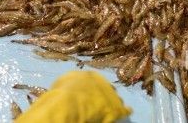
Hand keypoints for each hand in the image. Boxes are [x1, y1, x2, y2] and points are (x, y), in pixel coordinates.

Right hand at [15, 71, 131, 122]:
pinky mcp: (116, 107)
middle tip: (100, 103)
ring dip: (113, 103)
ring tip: (111, 109)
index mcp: (88, 76)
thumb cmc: (60, 95)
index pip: (94, 81)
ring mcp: (110, 94)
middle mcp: (101, 82)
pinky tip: (128, 111)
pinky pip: (124, 109)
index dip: (92, 89)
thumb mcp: (61, 85)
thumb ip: (67, 84)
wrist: (68, 104)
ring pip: (115, 98)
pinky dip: (125, 111)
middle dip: (105, 94)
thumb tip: (65, 87)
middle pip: (106, 88)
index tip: (90, 95)